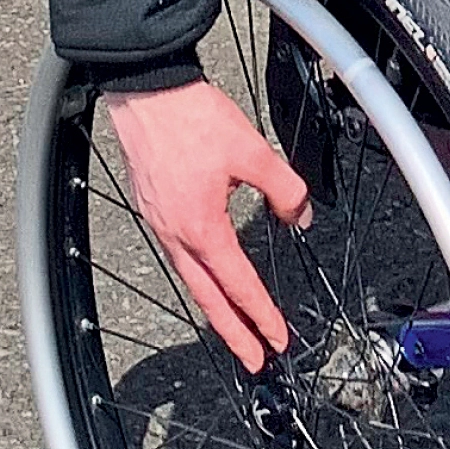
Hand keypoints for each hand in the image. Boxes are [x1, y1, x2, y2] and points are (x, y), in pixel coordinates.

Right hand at [99, 79, 313, 372]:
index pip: (239, 284)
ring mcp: (160, 223)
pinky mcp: (154, 208)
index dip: (261, 315)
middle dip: (233, 334)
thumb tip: (302, 215)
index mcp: (202, 227)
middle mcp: (176, 233)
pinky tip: (210, 274)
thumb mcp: (253, 151)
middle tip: (254, 360)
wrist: (147, 89)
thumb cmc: (190, 116)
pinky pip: (179, 256)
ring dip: (215, 308)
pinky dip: (199, 277)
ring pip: (191, 279)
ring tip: (234, 330)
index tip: (278, 339)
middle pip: (208, 298)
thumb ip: (286, 189)